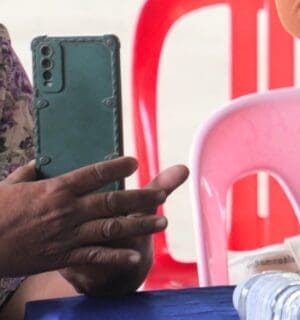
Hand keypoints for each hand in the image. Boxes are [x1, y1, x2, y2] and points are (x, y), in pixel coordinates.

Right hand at [0, 156, 186, 293]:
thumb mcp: (10, 185)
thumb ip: (30, 172)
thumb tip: (40, 162)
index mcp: (57, 188)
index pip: (96, 173)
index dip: (119, 166)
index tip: (135, 162)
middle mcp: (68, 210)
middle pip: (113, 200)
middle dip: (142, 198)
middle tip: (164, 196)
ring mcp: (66, 235)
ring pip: (111, 227)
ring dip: (140, 225)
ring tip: (162, 222)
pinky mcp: (60, 257)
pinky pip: (94, 256)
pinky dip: (116, 256)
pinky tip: (135, 254)